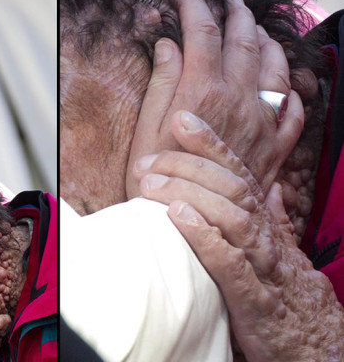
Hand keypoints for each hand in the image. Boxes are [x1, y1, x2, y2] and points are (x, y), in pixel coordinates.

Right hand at [126, 0, 302, 197]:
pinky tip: (289, 88)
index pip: (203, 32)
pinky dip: (293, 95)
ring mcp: (261, 125)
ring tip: (259, 30)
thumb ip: (163, 80)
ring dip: (268, 43)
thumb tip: (169, 44)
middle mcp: (238, 101)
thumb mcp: (147, 126)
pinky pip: (293, 114)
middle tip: (229, 0)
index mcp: (202, 91)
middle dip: (236, 15)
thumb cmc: (157, 179)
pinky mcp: (273, 150)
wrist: (186, 225)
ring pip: (275, 70)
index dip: (194, 8)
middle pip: (243, 42)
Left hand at [135, 111, 343, 360]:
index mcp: (264, 223)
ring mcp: (261, 265)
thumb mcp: (278, 250)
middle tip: (146, 163)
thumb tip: (271, 187)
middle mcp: (264, 236)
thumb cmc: (284, 291)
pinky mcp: (253, 299)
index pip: (238, 172)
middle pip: (230, 187)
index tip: (182, 120)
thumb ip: (272, 217)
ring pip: (231, 217)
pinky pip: (230, 263)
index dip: (211, 144)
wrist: (313, 344)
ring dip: (189, 194)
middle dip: (186, 167)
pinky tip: (179, 218)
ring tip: (151, 185)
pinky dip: (205, 237)